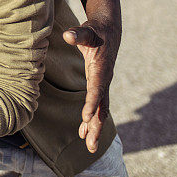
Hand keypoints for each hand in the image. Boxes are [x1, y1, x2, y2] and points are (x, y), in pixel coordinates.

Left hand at [63, 20, 117, 153]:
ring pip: (100, 110)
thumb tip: (68, 35)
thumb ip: (78, 34)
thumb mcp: (87, 30)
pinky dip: (91, 119)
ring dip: (94, 128)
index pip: (97, 88)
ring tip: (89, 146)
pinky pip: (97, 106)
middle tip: (90, 144)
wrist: (109, 30)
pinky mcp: (99, 85)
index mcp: (101, 68)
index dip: (91, 102)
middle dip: (96, 125)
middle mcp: (104, 79)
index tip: (85, 117)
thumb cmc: (96, 30)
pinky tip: (84, 132)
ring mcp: (103, 84)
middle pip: (101, 106)